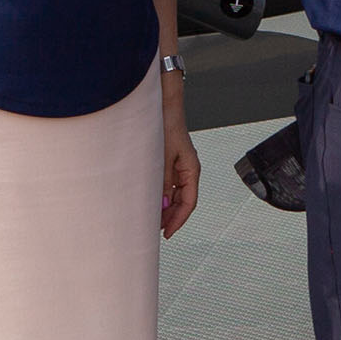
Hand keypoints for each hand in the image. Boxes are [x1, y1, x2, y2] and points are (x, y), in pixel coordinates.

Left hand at [160, 116, 201, 237]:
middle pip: (182, 201)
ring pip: (174, 194)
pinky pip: (167, 184)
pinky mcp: (168, 162)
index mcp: (191, 169)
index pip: (189, 202)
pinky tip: (149, 200)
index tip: (167, 233)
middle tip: (155, 229)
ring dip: (164, 206)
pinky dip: (159, 194)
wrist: (162, 106)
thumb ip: (162, 183)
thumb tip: (161, 205)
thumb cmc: (165, 126)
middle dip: (170, 216)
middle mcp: (187, 170)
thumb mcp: (162, 158)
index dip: (178, 220)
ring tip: (150, 218)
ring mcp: (178, 166)